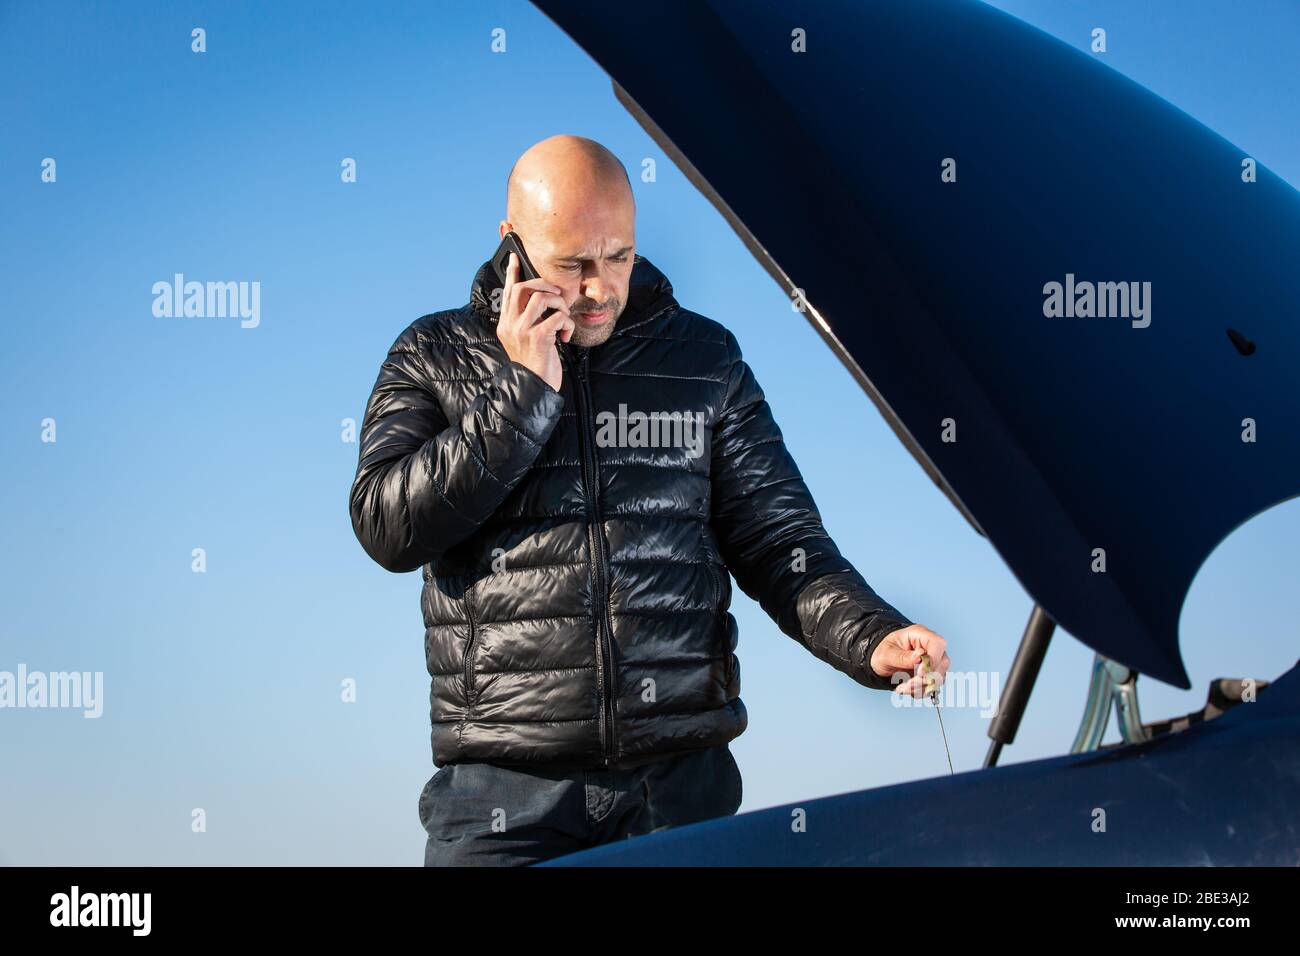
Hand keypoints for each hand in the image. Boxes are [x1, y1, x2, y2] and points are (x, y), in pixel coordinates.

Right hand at [496, 252, 574, 392]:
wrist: (533, 389)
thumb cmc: (534, 365)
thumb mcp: (525, 341)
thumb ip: (527, 322)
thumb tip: (541, 301)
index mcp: (506, 324)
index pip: (507, 292)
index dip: (511, 273)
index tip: (514, 257)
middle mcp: (511, 325)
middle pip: (522, 288)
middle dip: (543, 284)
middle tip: (557, 292)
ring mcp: (523, 331)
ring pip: (542, 298)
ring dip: (559, 303)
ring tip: (563, 316)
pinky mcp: (539, 338)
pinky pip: (558, 317)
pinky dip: (567, 323)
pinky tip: (565, 336)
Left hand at [869, 624, 949, 697]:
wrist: (879, 661)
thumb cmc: (883, 651)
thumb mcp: (886, 653)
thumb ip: (903, 656)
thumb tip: (920, 657)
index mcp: (920, 635)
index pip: (938, 644)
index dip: (933, 660)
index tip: (919, 673)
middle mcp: (930, 647)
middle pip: (942, 664)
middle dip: (924, 679)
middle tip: (908, 684)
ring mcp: (933, 661)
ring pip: (938, 678)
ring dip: (920, 687)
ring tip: (902, 687)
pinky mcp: (931, 675)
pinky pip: (931, 687)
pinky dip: (919, 692)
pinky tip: (905, 688)